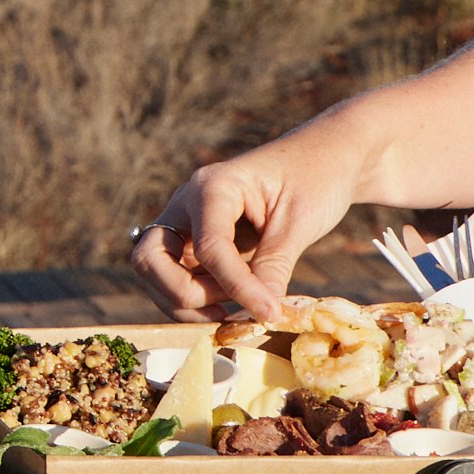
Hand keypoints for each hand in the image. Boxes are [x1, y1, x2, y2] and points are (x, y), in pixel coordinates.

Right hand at [134, 125, 371, 317]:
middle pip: (149, 258)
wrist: (323, 159)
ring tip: (233, 310)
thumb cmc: (315, 179)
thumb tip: (262, 313)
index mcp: (213, 186)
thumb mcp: (300, 223)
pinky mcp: (193, 243)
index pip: (210, 247)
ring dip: (184, 302)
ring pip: (154, 274)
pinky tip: (230, 305)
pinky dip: (194, 300)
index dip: (236, 287)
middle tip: (226, 307)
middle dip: (181, 293)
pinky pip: (175, 278)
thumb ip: (274, 267)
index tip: (269, 313)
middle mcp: (187, 204)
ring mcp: (186, 224)